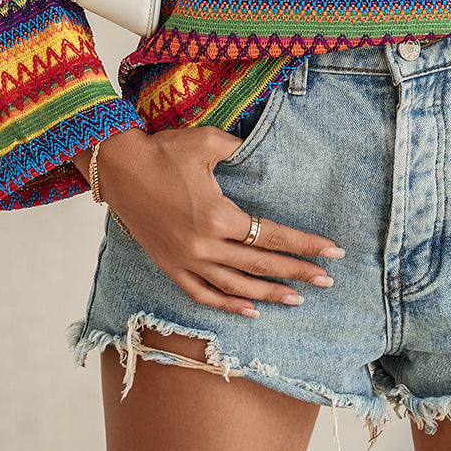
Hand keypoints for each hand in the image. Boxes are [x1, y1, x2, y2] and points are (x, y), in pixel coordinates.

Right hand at [76, 128, 344, 316]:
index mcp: (217, 216)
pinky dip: (227, 303)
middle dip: (296, 272)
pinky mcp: (170, 266)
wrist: (118, 169)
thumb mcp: (207, 142)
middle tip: (327, 279)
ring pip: (235, 285)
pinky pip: (203, 293)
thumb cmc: (164, 151)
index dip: (304, 244)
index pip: (271, 235)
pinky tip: (250, 308)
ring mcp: (186, 260)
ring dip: (268, 293)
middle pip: (259, 264)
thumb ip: (240, 149)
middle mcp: (204, 245)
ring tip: (297, 299)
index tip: (331, 251)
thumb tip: (262, 150)